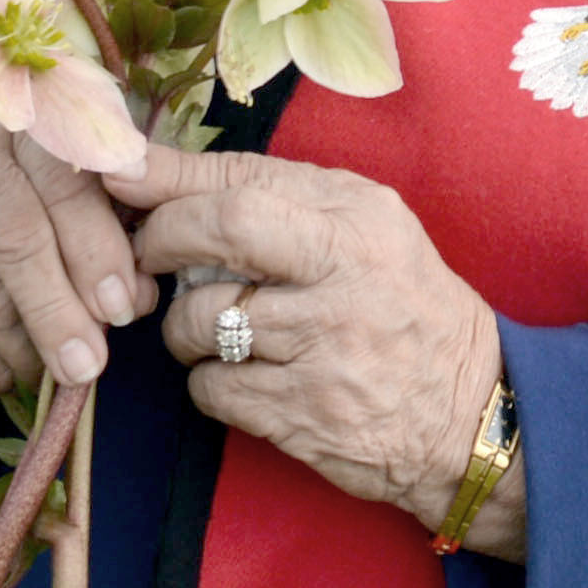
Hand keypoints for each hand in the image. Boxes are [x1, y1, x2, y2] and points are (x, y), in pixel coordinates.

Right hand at [0, 110, 157, 398]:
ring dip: (32, 347)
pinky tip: (13, 368)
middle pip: (18, 238)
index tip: (124, 304)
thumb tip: (141, 296)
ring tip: (61, 368)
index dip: (97, 244)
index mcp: (15, 126)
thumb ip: (102, 230)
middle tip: (94, 361)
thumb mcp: (46, 197)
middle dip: (62, 309)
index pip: (61, 178)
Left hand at [106, 148, 523, 559]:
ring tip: (213, 328)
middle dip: (160, 239)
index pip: (244, 183)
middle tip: (146, 255)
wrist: (469, 410)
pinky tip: (242, 376)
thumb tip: (165, 170)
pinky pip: (211, 389)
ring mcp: (323, 350)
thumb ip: (279, 198)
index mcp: (358, 218)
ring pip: (200, 319)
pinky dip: (208, 382)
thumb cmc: (401, 303)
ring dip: (184, 325)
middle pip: (219, 232)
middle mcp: (344, 275)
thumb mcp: (363, 229)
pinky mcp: (302, 417)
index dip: (168, 178)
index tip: (118, 172)